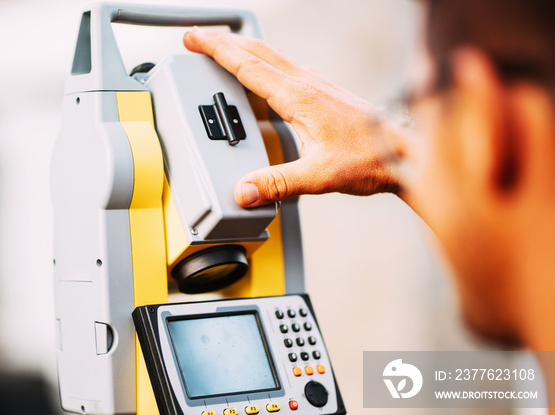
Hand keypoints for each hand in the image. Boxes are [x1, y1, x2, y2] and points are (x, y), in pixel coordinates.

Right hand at [183, 27, 407, 206]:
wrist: (404, 155)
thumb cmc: (371, 160)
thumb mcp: (319, 176)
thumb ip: (278, 183)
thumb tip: (243, 190)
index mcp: (300, 97)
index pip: (248, 65)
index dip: (217, 50)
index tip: (195, 39)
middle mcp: (308, 84)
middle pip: (257, 51)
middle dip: (223, 41)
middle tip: (198, 38)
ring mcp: (317, 85)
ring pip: (272, 55)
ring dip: (242, 49)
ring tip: (221, 49)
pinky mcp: (324, 92)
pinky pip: (285, 67)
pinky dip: (263, 62)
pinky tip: (262, 73)